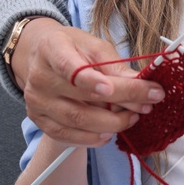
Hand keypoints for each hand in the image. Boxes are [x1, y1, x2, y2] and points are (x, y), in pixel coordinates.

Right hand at [13, 18, 164, 146]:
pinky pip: (67, 136)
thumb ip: (115, 64)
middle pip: (81, 96)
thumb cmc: (74, 49)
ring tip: (132, 118)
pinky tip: (109, 133)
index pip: (69, 67)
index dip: (90, 80)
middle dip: (120, 102)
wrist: (43, 58)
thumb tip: (138, 83)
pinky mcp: (39, 120)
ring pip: (76, 120)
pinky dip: (92, 138)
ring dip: (110, 124)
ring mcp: (37, 101)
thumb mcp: (95, 46)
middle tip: (147, 104)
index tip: (112, 88)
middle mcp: (40, 77)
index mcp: (52, 49)